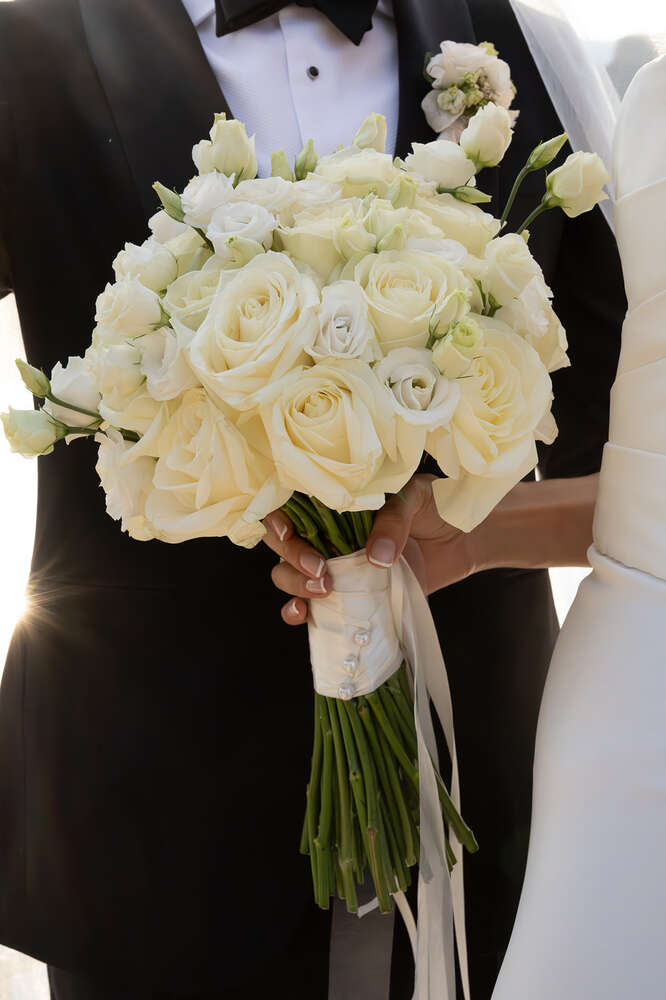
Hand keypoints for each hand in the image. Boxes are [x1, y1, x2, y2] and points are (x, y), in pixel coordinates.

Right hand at [262, 475, 477, 625]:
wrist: (463, 539)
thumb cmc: (435, 507)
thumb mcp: (414, 498)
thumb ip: (393, 521)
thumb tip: (377, 558)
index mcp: (334, 500)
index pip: (287, 505)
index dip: (277, 519)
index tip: (289, 533)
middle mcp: (325, 531)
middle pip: (282, 544)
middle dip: (291, 558)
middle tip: (321, 569)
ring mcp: (333, 564)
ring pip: (288, 574)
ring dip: (295, 585)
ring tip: (324, 590)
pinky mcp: (347, 594)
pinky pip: (310, 605)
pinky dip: (298, 612)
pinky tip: (304, 615)